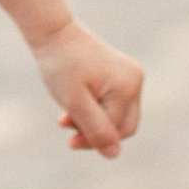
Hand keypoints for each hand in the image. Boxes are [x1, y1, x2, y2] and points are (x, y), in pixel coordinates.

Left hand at [30, 20, 143, 157]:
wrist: (53, 33)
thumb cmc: (61, 66)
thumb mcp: (74, 101)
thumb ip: (95, 128)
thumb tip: (114, 154)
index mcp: (127, 86)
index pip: (116, 130)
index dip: (93, 139)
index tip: (69, 139)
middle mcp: (135, 80)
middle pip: (123, 125)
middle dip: (95, 131)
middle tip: (66, 126)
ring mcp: (131, 76)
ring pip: (117, 116)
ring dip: (91, 121)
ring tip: (65, 116)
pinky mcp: (122, 75)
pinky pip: (113, 104)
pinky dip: (94, 109)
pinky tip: (73, 106)